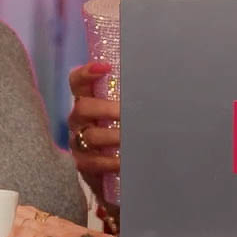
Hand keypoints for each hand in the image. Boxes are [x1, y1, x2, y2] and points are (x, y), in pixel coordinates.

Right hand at [10, 204, 115, 236]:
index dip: (84, 234)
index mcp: (30, 218)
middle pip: (61, 227)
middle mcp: (26, 216)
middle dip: (86, 236)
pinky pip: (23, 233)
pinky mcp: (1, 226)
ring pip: (48, 229)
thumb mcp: (8, 227)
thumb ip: (29, 234)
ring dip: (71, 236)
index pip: (63, 226)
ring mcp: (14, 220)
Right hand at [67, 62, 120, 181]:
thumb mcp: (124, 113)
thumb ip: (132, 99)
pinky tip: (124, 162)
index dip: (86, 73)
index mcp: (87, 101)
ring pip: (91, 136)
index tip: (105, 67)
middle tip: (126, 113)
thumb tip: (159, 83)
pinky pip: (93, 162)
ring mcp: (78, 142)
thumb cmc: (121, 132)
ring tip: (130, 139)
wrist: (113, 168)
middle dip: (106, 109)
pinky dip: (110, 162)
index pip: (78, 82)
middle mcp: (79, 120)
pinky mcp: (83, 164)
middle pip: (83, 108)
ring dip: (113, 137)